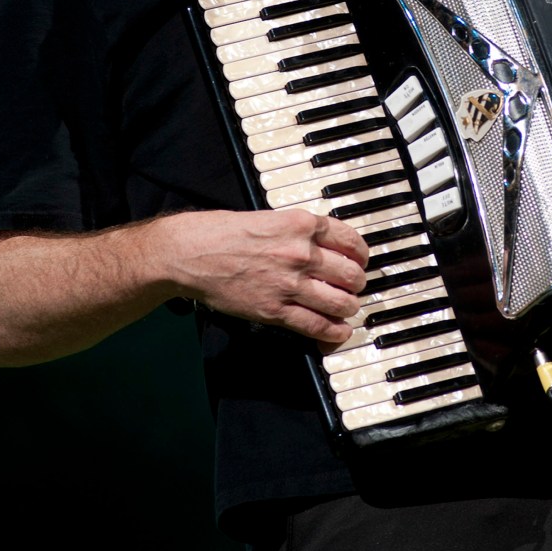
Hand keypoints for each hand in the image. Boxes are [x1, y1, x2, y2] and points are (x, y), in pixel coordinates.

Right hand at [161, 208, 368, 342]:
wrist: (190, 253)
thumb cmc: (222, 232)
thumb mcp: (268, 218)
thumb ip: (298, 231)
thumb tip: (322, 244)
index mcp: (301, 224)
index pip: (350, 241)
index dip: (361, 254)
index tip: (360, 261)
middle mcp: (301, 253)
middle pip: (351, 274)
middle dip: (356, 283)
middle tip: (353, 286)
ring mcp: (289, 284)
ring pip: (341, 302)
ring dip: (348, 308)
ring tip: (346, 308)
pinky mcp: (275, 310)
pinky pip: (317, 326)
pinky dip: (333, 332)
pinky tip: (338, 331)